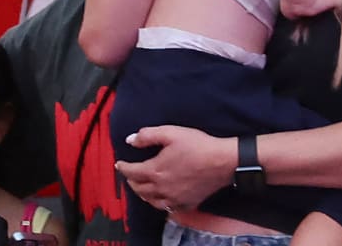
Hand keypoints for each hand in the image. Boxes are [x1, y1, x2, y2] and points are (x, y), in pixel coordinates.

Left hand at [115, 126, 234, 210]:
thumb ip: (148, 136)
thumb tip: (130, 140)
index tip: (119, 164)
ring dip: (142, 193)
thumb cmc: (198, 146)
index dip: (123, 167)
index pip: (131, 172)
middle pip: (139, 188)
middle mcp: (162, 188)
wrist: (222, 162)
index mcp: (156, 170)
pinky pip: (167, 208)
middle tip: (129, 175)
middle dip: (131, 181)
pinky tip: (160, 198)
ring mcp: (174, 198)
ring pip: (151, 201)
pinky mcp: (186, 203)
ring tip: (141, 187)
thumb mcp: (171, 133)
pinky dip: (159, 203)